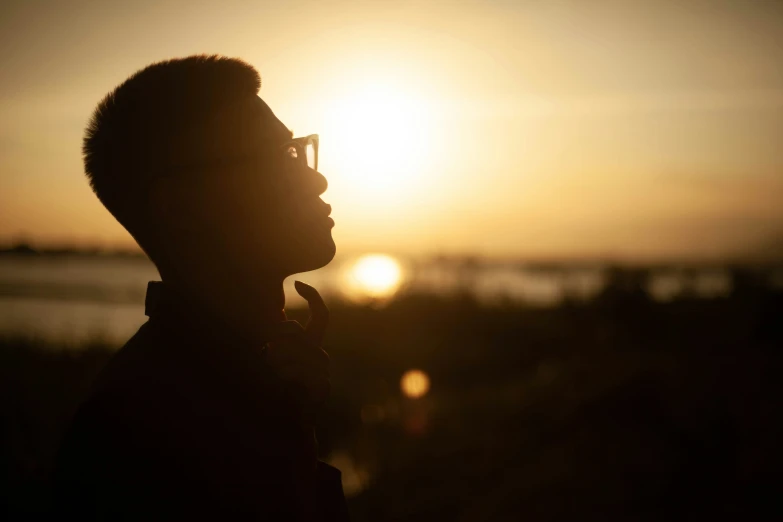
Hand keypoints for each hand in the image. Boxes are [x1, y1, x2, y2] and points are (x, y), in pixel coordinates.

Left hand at [265, 281, 330, 417]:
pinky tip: (282, 385)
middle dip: (276, 340)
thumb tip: (272, 306)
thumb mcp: (272, 356)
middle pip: (298, 331)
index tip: (297, 283)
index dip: (313, 296)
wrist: (285, 423)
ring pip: (297, 351)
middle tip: (267, 355)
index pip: (321, 314)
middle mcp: (320, 354)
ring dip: (277, 362)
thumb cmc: (276, 389)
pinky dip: (286, 377)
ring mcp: (324, 371)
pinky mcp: (322, 387)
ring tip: (272, 375)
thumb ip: (275, 335)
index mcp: (311, 344)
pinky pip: (301, 372)